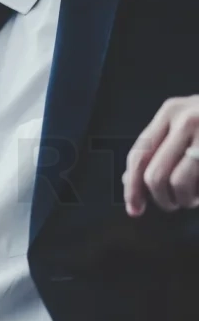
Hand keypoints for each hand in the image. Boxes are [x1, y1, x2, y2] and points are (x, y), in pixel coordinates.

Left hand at [124, 96, 198, 215]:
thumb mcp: (185, 123)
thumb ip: (158, 147)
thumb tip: (128, 180)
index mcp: (171, 111)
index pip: (138, 155)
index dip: (131, 187)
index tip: (134, 208)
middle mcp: (189, 118)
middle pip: (155, 175)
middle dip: (161, 199)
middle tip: (173, 204)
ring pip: (179, 184)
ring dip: (185, 200)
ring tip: (194, 198)